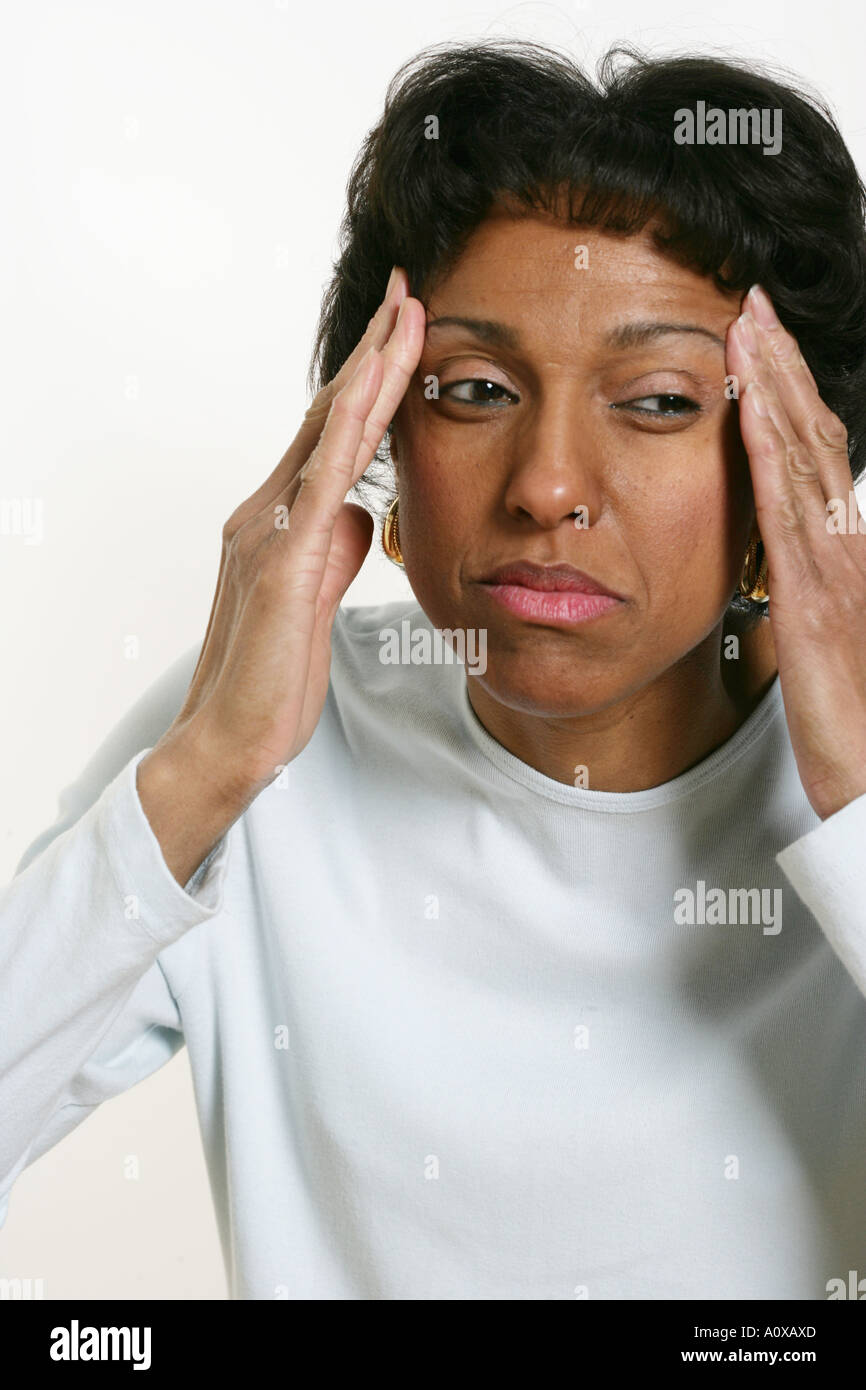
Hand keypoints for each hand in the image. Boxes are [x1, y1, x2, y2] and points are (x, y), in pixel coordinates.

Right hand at [138, 266, 425, 882]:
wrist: (228, 738)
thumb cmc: (271, 678)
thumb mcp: (317, 601)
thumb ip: (337, 550)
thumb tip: (366, 513)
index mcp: (279, 521)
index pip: (330, 435)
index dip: (369, 381)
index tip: (404, 332)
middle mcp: (267, 512)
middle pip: (328, 415)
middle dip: (372, 351)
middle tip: (408, 291)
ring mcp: (269, 533)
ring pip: (325, 433)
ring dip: (370, 370)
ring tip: (405, 314)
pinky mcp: (282, 565)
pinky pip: (321, 482)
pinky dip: (349, 428)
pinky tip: (374, 387)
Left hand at [727, 284, 865, 820]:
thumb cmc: (862, 727)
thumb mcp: (837, 647)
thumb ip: (817, 596)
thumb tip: (796, 571)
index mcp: (852, 556)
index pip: (821, 458)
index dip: (795, 397)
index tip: (766, 347)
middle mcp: (850, 547)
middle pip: (815, 436)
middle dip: (783, 366)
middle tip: (752, 304)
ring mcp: (838, 566)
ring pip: (803, 454)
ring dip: (774, 383)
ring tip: (746, 322)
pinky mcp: (816, 597)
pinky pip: (786, 507)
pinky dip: (767, 446)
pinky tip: (745, 403)